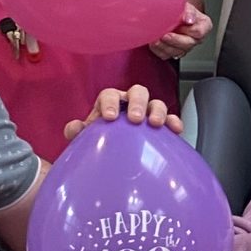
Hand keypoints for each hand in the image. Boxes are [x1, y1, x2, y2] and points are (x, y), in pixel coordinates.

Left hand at [64, 85, 182, 143]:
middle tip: (136, 118)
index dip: (110, 102)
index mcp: (110, 103)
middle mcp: (130, 104)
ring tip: (156, 123)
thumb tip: (74, 127)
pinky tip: (176, 129)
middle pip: (137, 92)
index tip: (109, 117)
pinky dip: (174, 122)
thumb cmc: (100, 141)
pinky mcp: (161, 125)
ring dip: (157, 110)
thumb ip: (77, 132)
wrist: (114, 158)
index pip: (109, 94)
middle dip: (137, 102)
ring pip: (155, 103)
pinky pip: (170, 119)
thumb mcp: (86, 138)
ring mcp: (147, 113)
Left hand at [150, 1, 212, 61]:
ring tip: (155, 40)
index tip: (181, 24)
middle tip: (164, 35)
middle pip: (188, 44)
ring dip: (164, 46)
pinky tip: (154, 43)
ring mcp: (185, 47)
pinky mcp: (174, 52)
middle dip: (175, 40)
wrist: (173, 13)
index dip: (190, 30)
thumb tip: (189, 19)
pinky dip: (158, 50)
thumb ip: (189, 11)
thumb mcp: (186, 5)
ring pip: (176, 52)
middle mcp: (196, 38)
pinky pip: (166, 55)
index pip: (199, 32)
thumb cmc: (182, 9)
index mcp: (203, 26)